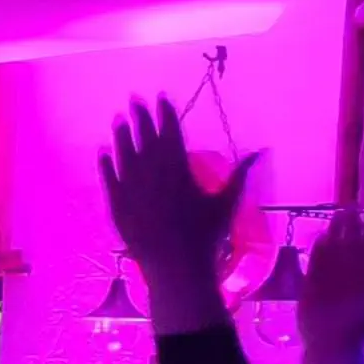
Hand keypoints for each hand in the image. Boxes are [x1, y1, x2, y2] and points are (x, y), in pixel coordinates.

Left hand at [98, 98, 240, 322]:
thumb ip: (240, 173)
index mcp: (179, 169)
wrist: (176, 266)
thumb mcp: (227, 202)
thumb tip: (261, 151)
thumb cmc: (206, 235)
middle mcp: (152, 173)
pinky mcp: (116, 205)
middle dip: (140, 117)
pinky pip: (109, 178)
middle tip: (134, 98)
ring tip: (118, 118)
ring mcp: (131, 189)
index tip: (161, 97)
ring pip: (123, 155)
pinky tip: (103, 151)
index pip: (170, 132)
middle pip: (144, 138)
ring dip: (121, 136)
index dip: (165, 113)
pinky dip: (106, 164)